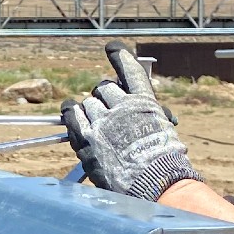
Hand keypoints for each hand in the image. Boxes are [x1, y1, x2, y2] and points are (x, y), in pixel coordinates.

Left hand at [61, 41, 200, 201]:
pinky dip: (71, 112)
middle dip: (105, 96)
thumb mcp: (161, 129)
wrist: (155, 184)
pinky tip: (69, 110)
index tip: (112, 49)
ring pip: (88, 102)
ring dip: (90, 109)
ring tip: (96, 122)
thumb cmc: (163, 163)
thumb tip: (127, 106)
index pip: (129, 70)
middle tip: (107, 109)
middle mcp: (122, 106)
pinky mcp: (86, 138)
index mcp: (144, 102)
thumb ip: (142, 114)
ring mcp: (102, 121)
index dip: (120, 56)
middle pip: (104, 88)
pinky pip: (72, 115)